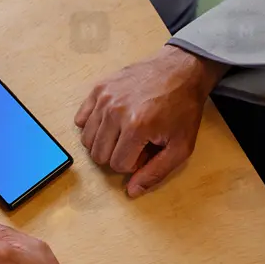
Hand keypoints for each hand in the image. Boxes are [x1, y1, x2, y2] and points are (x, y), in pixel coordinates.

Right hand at [74, 46, 224, 197]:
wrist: (181, 71)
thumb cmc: (183, 109)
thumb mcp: (180, 147)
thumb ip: (155, 173)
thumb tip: (131, 192)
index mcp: (136, 127)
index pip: (117, 165)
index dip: (134, 163)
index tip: (147, 149)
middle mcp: (115, 112)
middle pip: (98, 154)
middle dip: (117, 154)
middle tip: (137, 141)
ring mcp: (104, 98)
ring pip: (87, 139)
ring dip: (105, 141)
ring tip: (125, 131)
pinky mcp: (99, 88)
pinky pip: (81, 119)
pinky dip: (93, 125)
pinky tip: (112, 121)